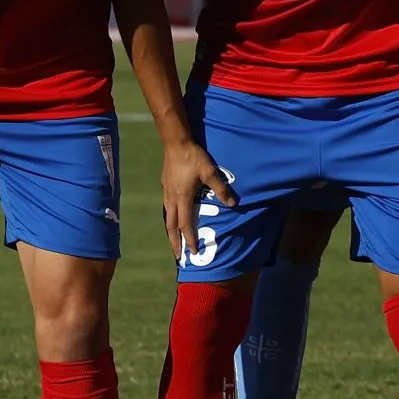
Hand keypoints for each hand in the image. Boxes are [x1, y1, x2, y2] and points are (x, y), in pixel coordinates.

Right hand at [160, 137, 235, 261]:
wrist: (175, 143)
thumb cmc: (193, 158)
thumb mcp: (210, 173)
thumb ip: (221, 189)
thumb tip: (233, 204)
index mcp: (182, 198)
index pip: (185, 225)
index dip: (189, 239)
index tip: (193, 252)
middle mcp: (171, 199)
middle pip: (171, 226)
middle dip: (175, 242)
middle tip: (177, 255)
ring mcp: (166, 192)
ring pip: (167, 217)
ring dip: (171, 231)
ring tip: (174, 241)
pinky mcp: (166, 186)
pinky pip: (166, 208)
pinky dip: (169, 218)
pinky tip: (173, 218)